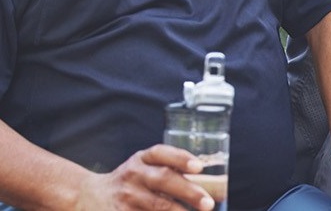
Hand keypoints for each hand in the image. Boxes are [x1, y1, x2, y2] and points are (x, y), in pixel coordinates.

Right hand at [75, 145, 215, 210]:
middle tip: (208, 203)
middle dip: (188, 191)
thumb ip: (170, 168)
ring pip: (156, 204)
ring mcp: (127, 196)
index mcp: (142, 159)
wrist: (89, 195)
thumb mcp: (144, 166)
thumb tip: (213, 184)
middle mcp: (134, 174)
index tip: (198, 167)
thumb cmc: (132, 180)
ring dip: (178, 210)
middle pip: (163, 179)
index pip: (161, 153)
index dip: (180, 158)